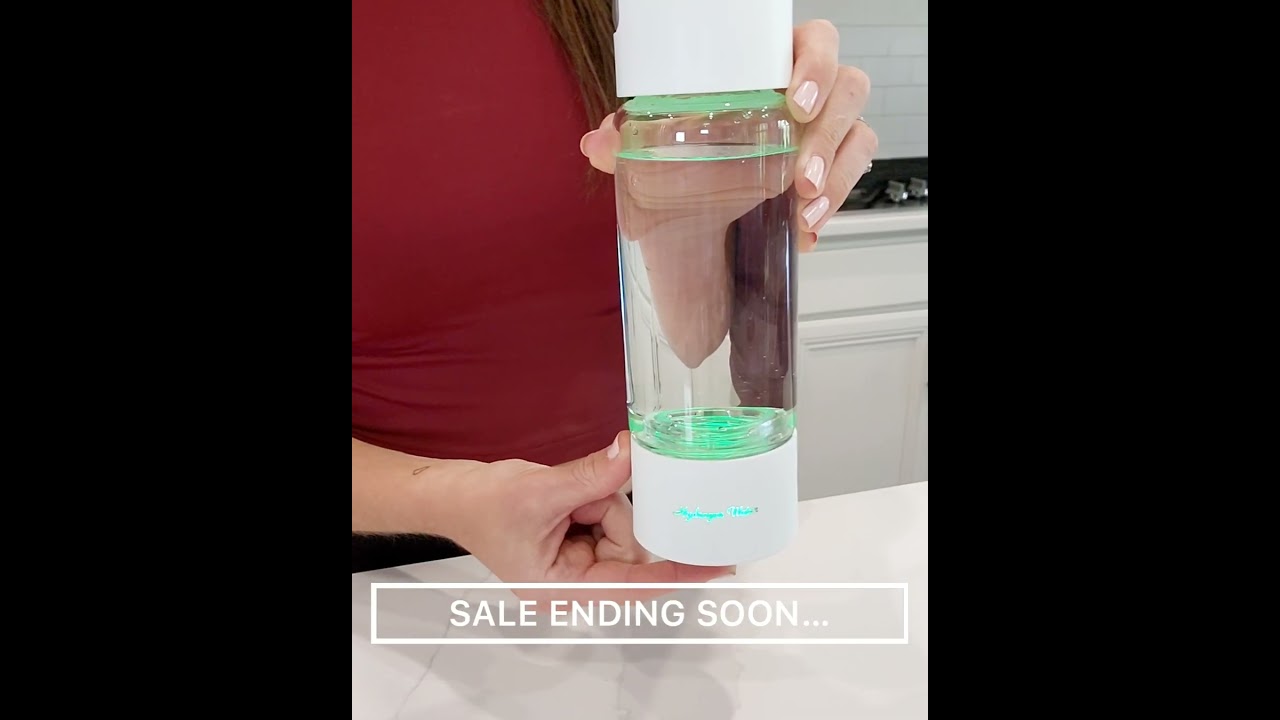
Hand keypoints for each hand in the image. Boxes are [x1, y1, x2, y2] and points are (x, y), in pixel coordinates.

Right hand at [445, 431, 731, 603]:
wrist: (452, 493)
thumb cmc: (480, 506)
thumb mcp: (542, 489)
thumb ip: (593, 475)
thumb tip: (632, 453)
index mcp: (562, 588)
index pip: (634, 584)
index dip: (677, 571)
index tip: (715, 563)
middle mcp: (575, 579)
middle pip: (629, 547)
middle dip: (611, 512)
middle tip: (581, 497)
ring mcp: (578, 558)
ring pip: (622, 525)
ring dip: (598, 498)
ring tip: (560, 493)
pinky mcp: (579, 536)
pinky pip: (608, 512)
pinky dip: (594, 495)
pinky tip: (567, 492)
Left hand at [580, 19, 877, 251]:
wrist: (708, 192)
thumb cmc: (701, 141)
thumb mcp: (667, 138)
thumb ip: (633, 138)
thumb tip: (597, 144)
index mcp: (777, 62)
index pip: (817, 43)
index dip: (816, 66)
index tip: (795, 101)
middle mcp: (813, 90)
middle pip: (849, 89)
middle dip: (828, 134)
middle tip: (800, 176)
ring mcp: (829, 128)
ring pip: (859, 136)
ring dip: (836, 176)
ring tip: (805, 211)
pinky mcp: (835, 166)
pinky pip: (850, 178)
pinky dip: (832, 207)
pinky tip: (807, 233)